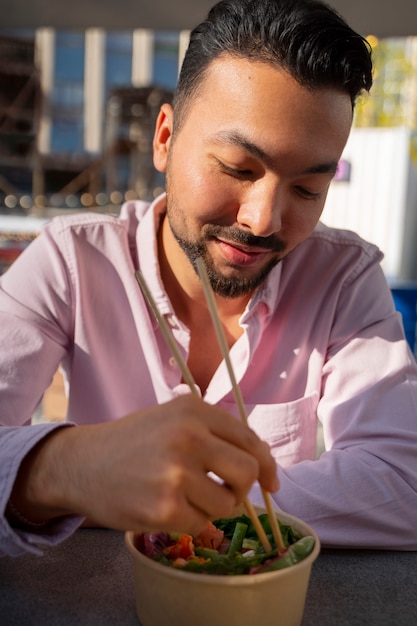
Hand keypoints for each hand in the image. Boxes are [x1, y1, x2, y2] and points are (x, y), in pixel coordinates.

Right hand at [10, 395, 278, 535]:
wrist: (82, 464)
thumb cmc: (132, 442)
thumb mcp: (172, 418)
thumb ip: (214, 433)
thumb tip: (261, 463)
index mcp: (193, 409)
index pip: (249, 439)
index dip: (266, 465)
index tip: (272, 483)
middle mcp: (188, 436)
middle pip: (248, 472)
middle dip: (243, 489)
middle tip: (227, 493)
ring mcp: (177, 473)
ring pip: (228, 503)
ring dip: (213, 507)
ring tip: (186, 497)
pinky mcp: (165, 507)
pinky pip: (201, 524)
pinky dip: (190, 521)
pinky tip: (167, 507)